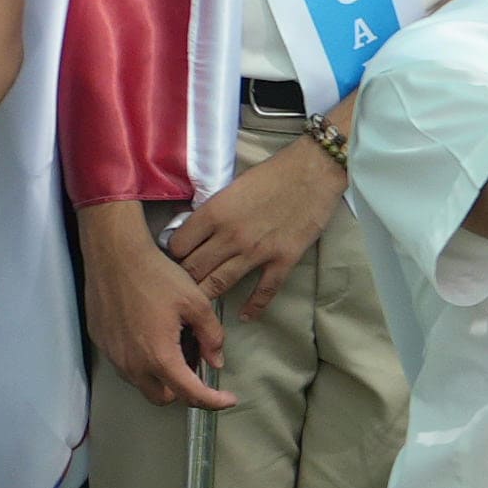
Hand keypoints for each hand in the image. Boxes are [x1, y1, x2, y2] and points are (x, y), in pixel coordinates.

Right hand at [85, 203, 236, 412]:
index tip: (228, 399)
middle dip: (183, 390)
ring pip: (143, 383)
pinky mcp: (103, 344)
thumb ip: (211, 336)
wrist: (114, 255)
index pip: (191, 395)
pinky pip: (126, 365)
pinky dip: (142, 361)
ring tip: (174, 346)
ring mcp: (114, 356)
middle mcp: (133, 364)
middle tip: (196, 365)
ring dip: (161, 376)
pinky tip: (151, 335)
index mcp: (160, 357)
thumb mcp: (196, 302)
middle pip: (164, 397)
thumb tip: (216, 359)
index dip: (214, 401)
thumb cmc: (155, 275)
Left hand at [162, 128, 346, 301]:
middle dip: (184, 279)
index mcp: (215, 212)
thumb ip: (214, 210)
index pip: (178, 245)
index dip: (173, 255)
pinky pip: (263, 291)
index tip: (176, 259)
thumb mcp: (233, 186)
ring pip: (219, 284)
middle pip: (193, 269)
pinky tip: (245, 316)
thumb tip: (195, 230)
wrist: (314, 171)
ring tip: (200, 303)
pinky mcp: (282, 260)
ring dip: (207, 295)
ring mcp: (257, 251)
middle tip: (182, 285)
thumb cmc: (274, 173)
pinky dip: (253, 307)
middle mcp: (230, 235)